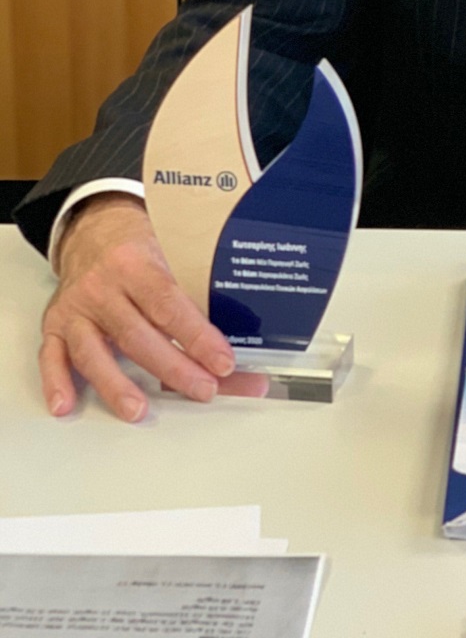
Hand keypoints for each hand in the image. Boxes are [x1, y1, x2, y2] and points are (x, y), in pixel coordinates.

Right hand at [40, 192, 247, 421]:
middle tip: (204, 390)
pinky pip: (52, 356)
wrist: (93, 230)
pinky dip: (57, 382)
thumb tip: (238, 333)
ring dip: (116, 385)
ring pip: (93, 352)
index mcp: (135, 263)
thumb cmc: (138, 246)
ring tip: (138, 410)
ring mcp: (76, 308)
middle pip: (137, 335)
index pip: (169, 305)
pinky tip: (65, 405)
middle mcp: (102, 286)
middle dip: (172, 368)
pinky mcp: (55, 324)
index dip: (197, 336)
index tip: (223, 361)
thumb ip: (193, 289)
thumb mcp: (169, 251)